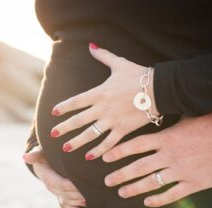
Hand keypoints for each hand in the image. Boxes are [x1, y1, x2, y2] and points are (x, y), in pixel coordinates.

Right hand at [23, 146, 85, 207]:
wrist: (42, 162)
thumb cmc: (44, 154)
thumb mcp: (40, 152)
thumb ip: (35, 154)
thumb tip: (25, 156)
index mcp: (47, 176)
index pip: (60, 183)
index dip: (70, 185)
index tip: (81, 184)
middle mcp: (50, 186)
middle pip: (65, 193)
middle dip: (77, 194)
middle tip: (91, 191)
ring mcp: (54, 192)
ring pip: (66, 199)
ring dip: (77, 201)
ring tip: (89, 199)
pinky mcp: (59, 194)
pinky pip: (65, 203)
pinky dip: (72, 207)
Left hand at [50, 42, 159, 160]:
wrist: (159, 89)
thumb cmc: (139, 75)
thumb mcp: (119, 63)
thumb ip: (103, 55)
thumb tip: (91, 45)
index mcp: (99, 93)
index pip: (76, 101)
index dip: (63, 107)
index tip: (53, 113)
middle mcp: (102, 108)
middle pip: (78, 120)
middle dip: (64, 128)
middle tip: (52, 134)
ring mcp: (112, 120)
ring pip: (90, 134)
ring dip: (77, 142)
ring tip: (65, 148)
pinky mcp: (123, 130)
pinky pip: (108, 143)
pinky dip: (99, 151)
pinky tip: (89, 157)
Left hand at [102, 112, 211, 206]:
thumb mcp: (188, 117)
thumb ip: (170, 120)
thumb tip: (156, 112)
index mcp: (166, 139)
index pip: (136, 146)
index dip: (118, 152)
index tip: (105, 158)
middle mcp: (169, 156)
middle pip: (139, 167)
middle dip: (121, 174)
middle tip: (107, 181)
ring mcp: (180, 171)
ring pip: (152, 182)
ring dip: (134, 188)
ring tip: (121, 192)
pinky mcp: (193, 183)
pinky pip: (172, 194)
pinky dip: (159, 199)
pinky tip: (148, 202)